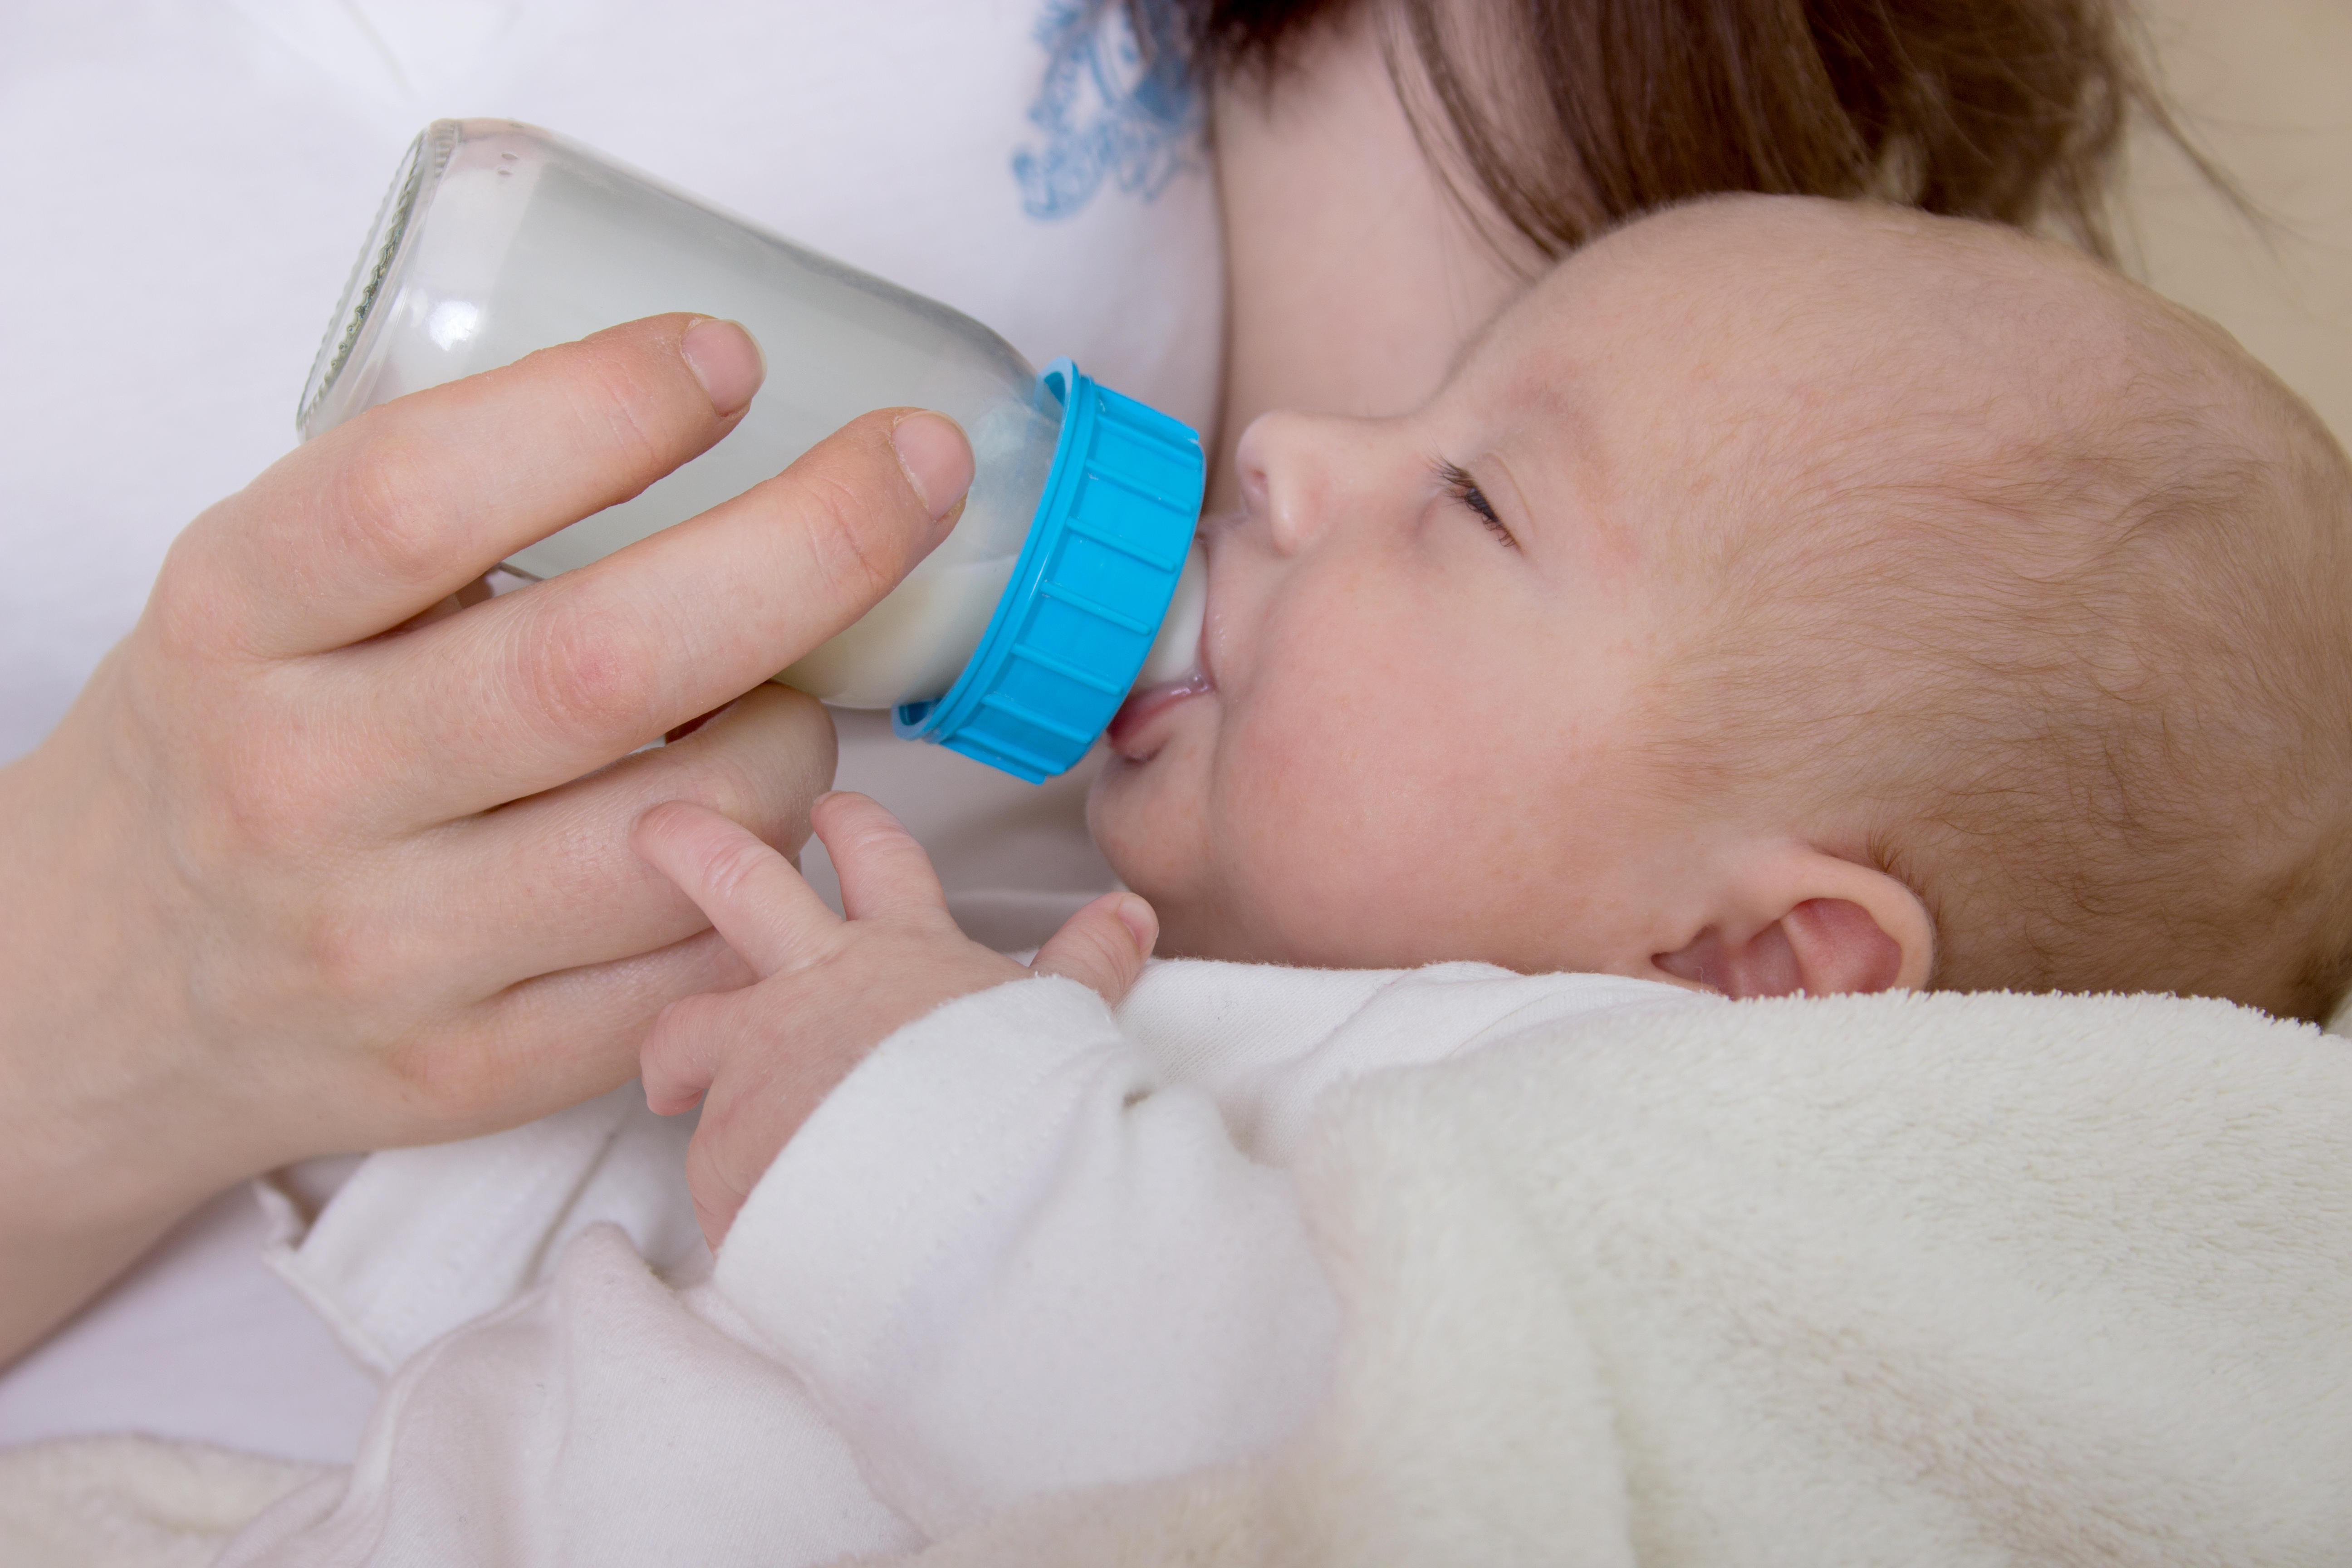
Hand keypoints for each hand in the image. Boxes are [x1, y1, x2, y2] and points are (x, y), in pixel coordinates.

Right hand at [0, 314, 972, 1361]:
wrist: (102, 991)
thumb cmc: (232, 740)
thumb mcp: (263, 591)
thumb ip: (437, 510)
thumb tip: (709, 400)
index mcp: (234, 625)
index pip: (419, 498)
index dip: (601, 411)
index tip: (728, 355)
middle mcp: (299, 790)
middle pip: (603, 666)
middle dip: (809, 548)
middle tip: (916, 470)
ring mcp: (386, 952)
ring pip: (686, 830)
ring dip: (800, 740)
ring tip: (789, 700)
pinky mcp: (467, 1075)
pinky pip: (689, 969)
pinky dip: (763, 882)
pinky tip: (749, 827)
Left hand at [632, 793, 1157, 1249]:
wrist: (966, 1199)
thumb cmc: (1020, 1106)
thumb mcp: (1063, 1020)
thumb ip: (1087, 963)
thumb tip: (1130, 909)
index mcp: (903, 954)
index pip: (878, 861)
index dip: (853, 826)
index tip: (828, 805)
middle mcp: (816, 986)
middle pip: (737, 885)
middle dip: (691, 845)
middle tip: (655, 828)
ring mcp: (757, 1058)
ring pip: (684, 1027)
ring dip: (673, 1049)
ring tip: (667, 1082)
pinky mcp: (721, 1143)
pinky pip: (710, 1161)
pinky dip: (732, 1185)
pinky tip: (756, 1216)